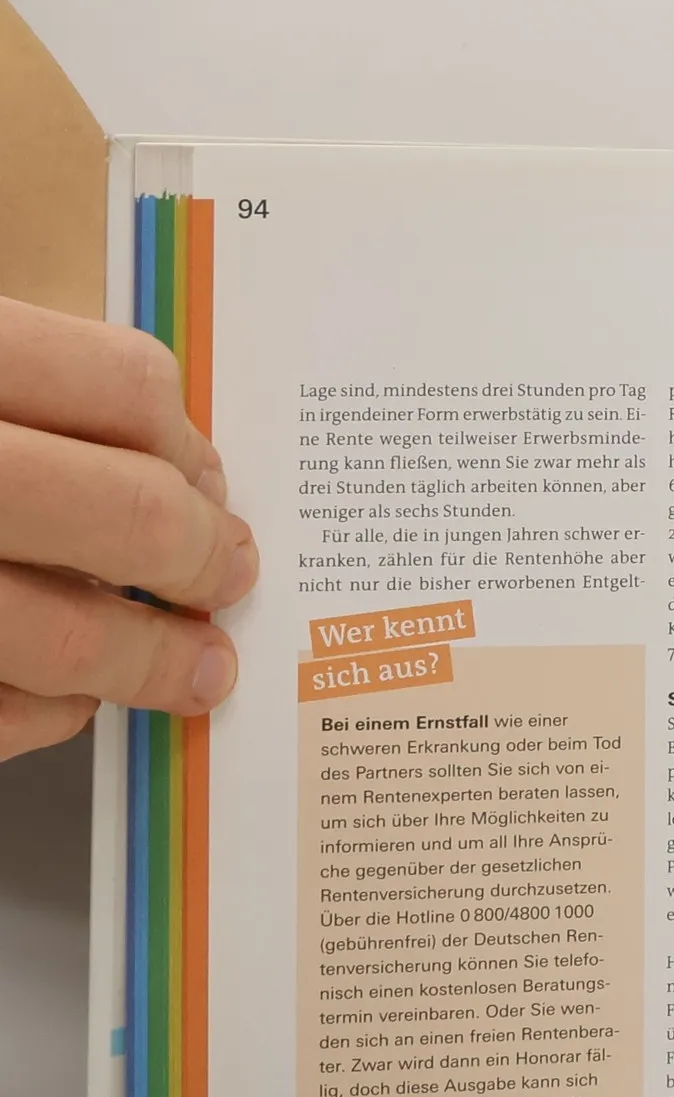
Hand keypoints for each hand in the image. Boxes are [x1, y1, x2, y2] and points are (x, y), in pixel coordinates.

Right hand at [0, 295, 257, 760]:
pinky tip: (66, 693)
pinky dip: (54, 711)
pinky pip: (6, 714)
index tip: (206, 480)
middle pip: (131, 513)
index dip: (189, 443)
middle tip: (229, 575)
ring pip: (69, 636)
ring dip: (154, 660)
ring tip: (200, 669)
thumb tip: (174, 466)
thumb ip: (41, 402)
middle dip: (204, 557)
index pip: (125, 383)